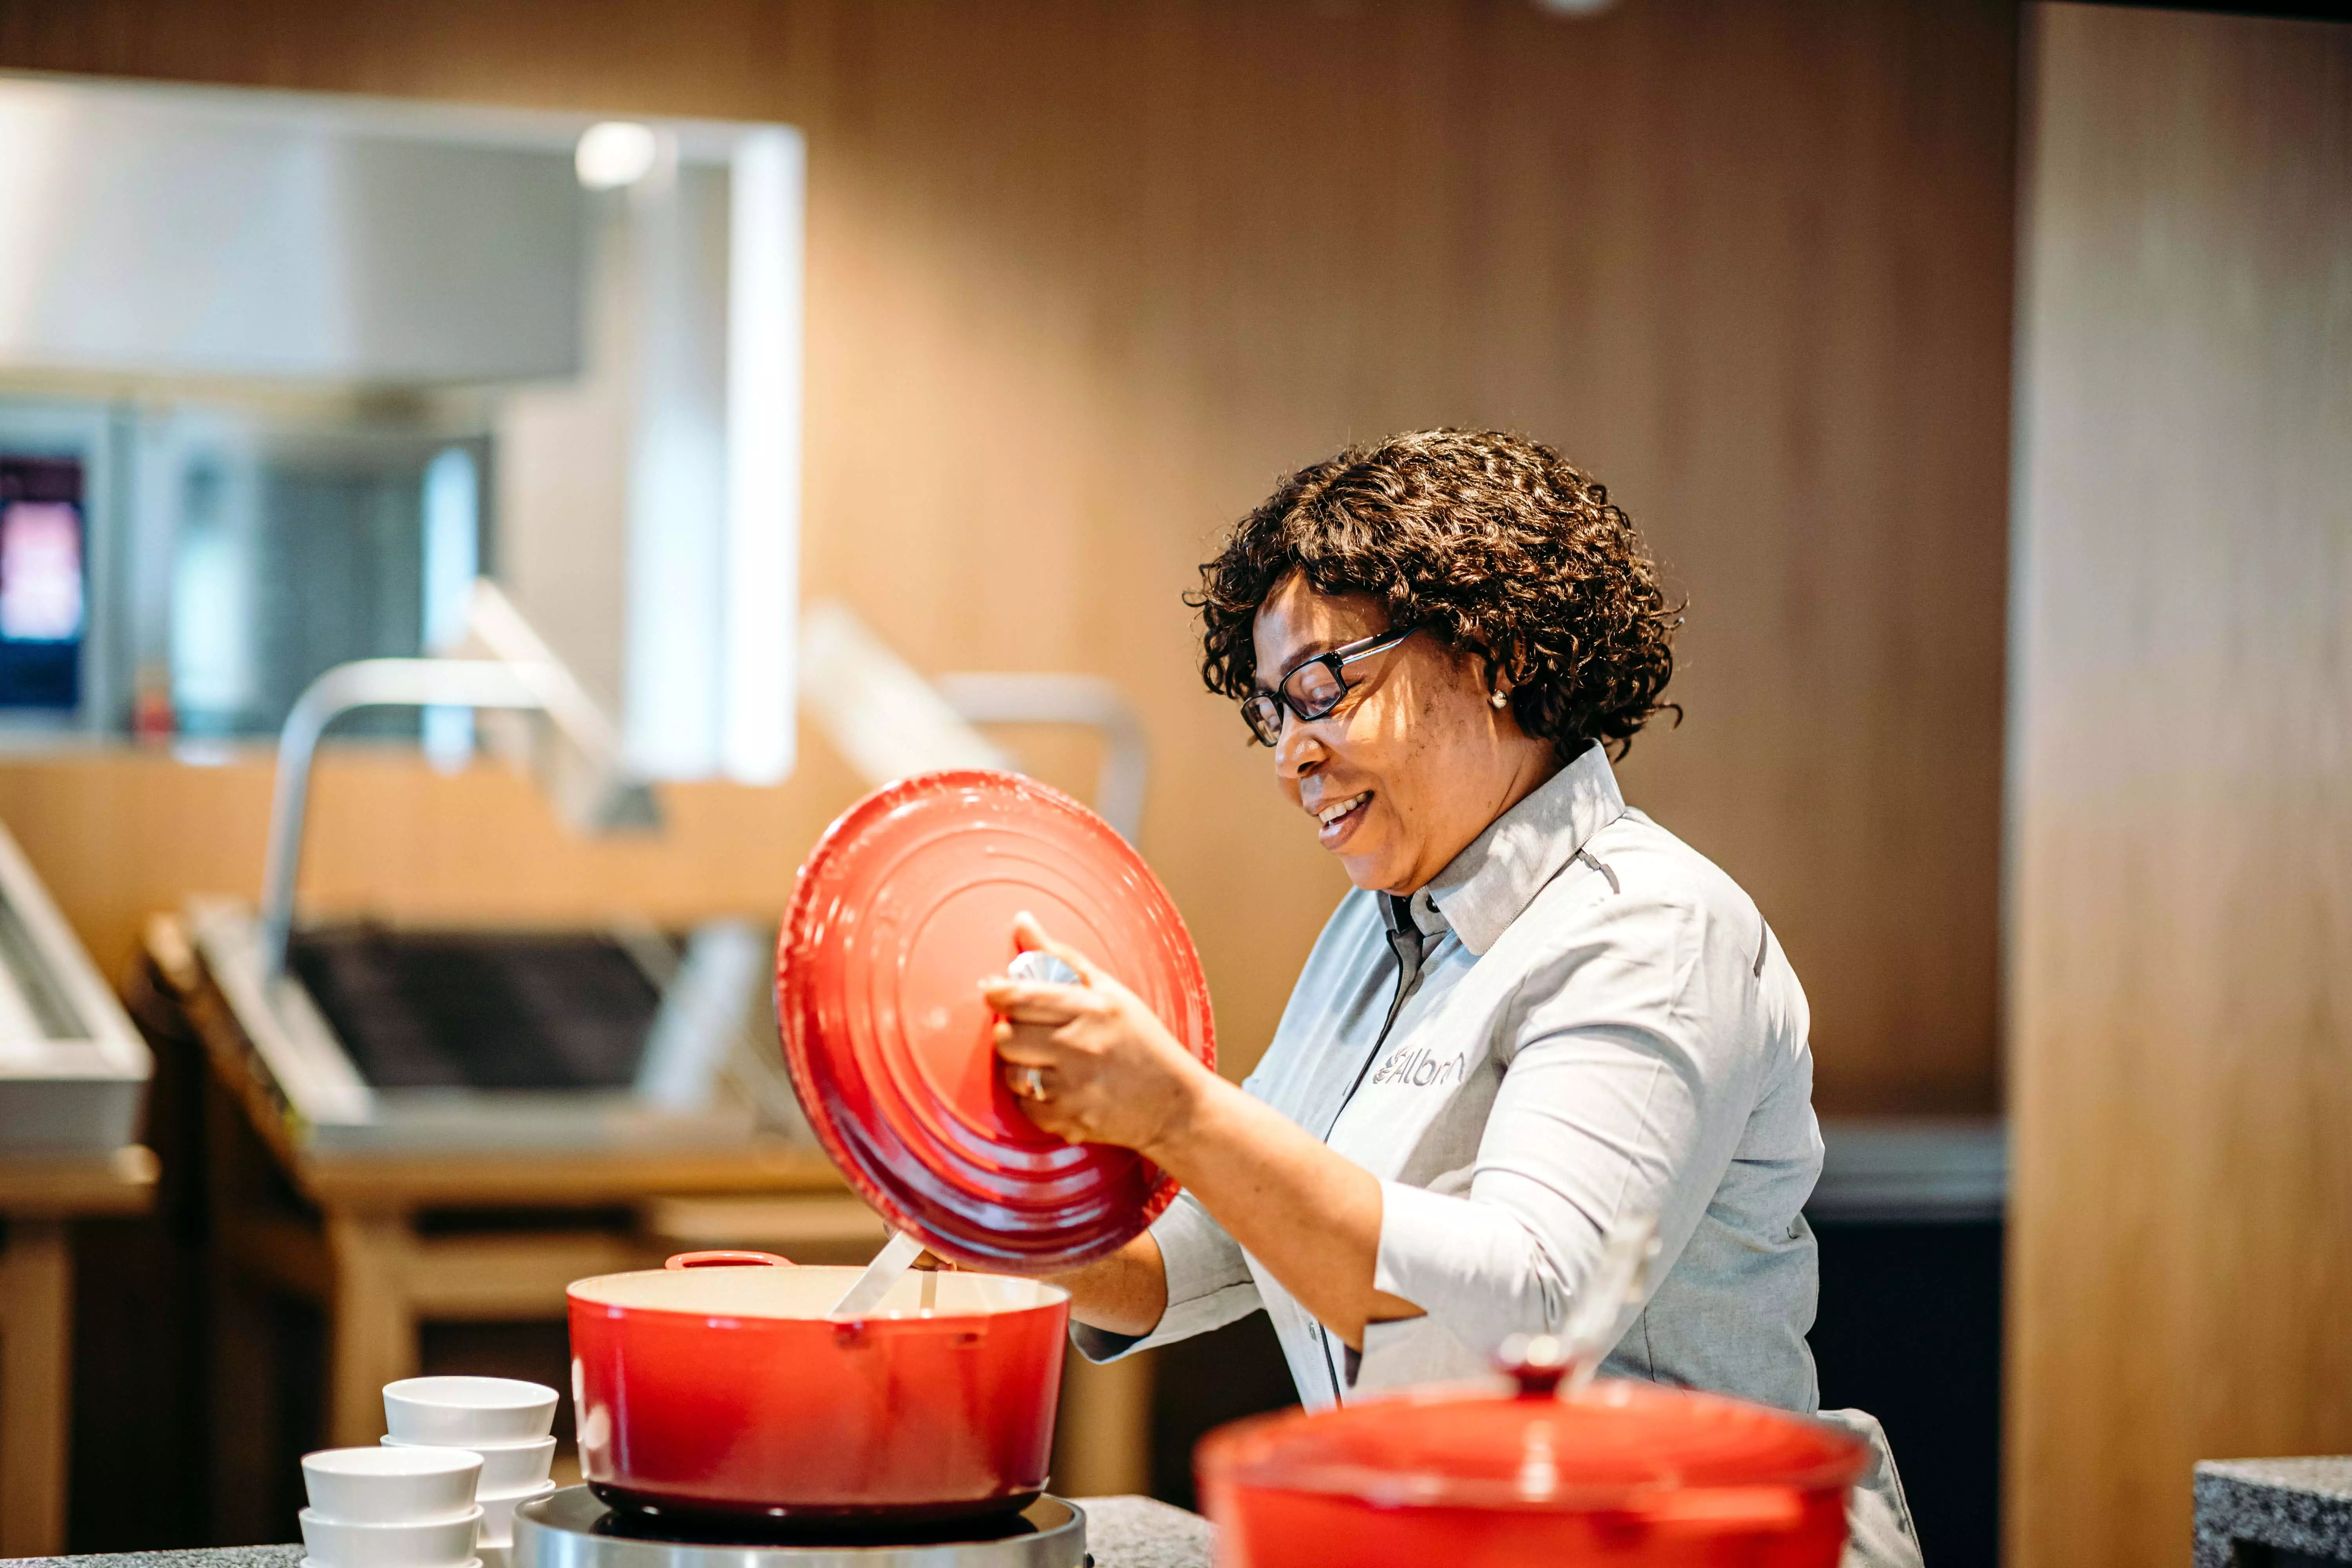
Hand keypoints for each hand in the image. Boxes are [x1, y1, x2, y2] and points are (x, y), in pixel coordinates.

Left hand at [980, 911, 1215, 1156]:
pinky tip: (1055, 1087)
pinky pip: (1025, 1106)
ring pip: (1012, 1073)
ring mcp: (1074, 1088)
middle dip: (1008, 1031)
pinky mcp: (1070, 1120)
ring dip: (1018, 1066)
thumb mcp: (1110, 990)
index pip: (1021, 997)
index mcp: (1092, 1009)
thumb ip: (1061, 957)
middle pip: (1007, 1037)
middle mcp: (1081, 1047)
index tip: (993, 991)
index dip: (997, 993)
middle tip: (1024, 1029)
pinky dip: (1032, 1098)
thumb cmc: (1141, 1041)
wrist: (1173, 1104)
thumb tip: (1021, 921)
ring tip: (1041, 1060)